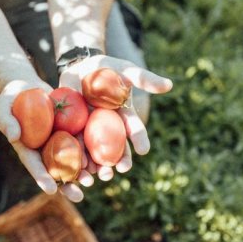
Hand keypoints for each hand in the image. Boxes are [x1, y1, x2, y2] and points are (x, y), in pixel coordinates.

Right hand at [0, 80, 93, 202]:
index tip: (50, 190)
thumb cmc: (10, 98)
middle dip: (68, 184)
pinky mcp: (71, 129)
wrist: (27, 87)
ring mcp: (59, 140)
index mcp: (28, 149)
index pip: (34, 165)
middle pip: (56, 170)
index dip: (42, 177)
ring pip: (73, 160)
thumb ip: (7, 121)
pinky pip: (83, 141)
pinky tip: (104, 159)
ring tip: (94, 181)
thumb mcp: (3, 106)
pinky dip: (92, 151)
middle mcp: (45, 149)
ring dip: (84, 172)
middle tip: (78, 195)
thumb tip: (14, 136)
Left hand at [59, 55, 172, 180]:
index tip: (144, 150)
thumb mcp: (124, 70)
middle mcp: (109, 127)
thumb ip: (144, 78)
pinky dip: (78, 158)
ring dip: (99, 166)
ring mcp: (91, 130)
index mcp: (123, 116)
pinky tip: (79, 169)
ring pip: (96, 152)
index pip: (134, 129)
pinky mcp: (73, 131)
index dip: (139, 139)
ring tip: (100, 175)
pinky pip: (76, 147)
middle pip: (116, 147)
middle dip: (119, 160)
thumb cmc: (105, 68)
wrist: (79, 66)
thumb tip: (169, 85)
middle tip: (121, 169)